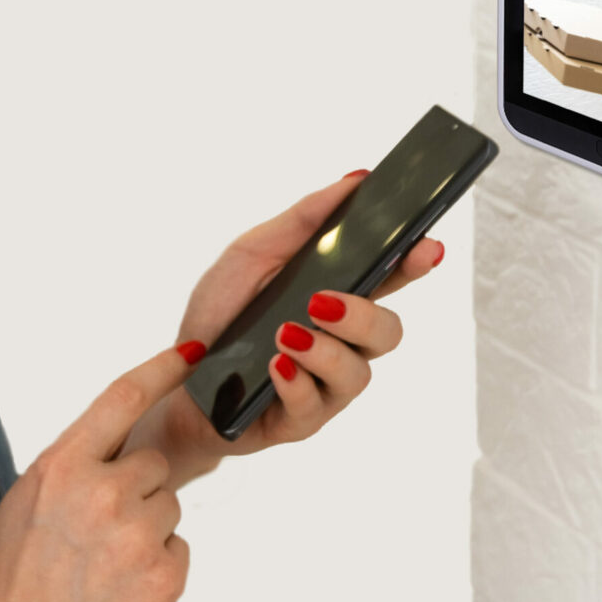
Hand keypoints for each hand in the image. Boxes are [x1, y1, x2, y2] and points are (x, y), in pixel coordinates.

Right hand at [0, 342, 198, 601]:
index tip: (193, 351)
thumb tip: (121, 436)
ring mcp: (137, 536)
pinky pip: (178, 548)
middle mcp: (103, 493)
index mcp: (63, 465)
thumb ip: (75, 460)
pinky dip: (157, 565)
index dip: (163, 368)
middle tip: (97, 531)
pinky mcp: (164, 575)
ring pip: (169, 507)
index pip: (123, 396)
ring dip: (147, 529)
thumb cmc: (17, 575)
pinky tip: (120, 586)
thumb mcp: (28, 497)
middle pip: (154, 464)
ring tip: (104, 563)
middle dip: (135, 490)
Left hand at [120, 170, 444, 486]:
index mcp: (338, 298)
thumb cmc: (220, 313)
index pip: (391, 279)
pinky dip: (296, 383)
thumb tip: (354, 180)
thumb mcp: (252, 253)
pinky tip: (275, 367)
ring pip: (359, 373)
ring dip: (323, 350)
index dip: (415, 263)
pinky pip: (315, 408)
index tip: (427, 246)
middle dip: (363, 314)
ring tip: (285, 333)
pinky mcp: (299, 421)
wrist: (174, 376)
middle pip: (389, 332)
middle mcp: (341, 344)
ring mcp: (325, 385)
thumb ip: (303, 220)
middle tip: (321, 300)